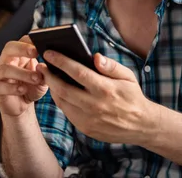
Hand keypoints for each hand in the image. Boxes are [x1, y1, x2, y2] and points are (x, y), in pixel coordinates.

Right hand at [0, 36, 47, 117]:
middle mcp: (6, 62)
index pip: (21, 41)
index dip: (29, 40)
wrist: (22, 107)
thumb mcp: (42, 79)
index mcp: (18, 55)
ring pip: (5, 68)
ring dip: (22, 73)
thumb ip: (46, 71)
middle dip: (21, 48)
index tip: (40, 42)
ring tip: (36, 78)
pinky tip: (24, 89)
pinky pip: (1, 85)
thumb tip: (51, 62)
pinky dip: (13, 87)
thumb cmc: (32, 88)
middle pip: (9, 48)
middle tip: (35, 52)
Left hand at [37, 51, 152, 144]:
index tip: (49, 53)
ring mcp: (89, 119)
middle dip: (49, 75)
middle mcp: (95, 105)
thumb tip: (95, 56)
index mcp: (106, 89)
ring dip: (52, 88)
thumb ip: (111, 66)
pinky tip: (58, 91)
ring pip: (63, 102)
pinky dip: (60, 100)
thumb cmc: (132, 96)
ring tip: (47, 76)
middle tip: (41, 65)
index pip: (78, 72)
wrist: (141, 125)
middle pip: (64, 89)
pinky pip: (67, 112)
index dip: (61, 62)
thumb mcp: (128, 76)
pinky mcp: (86, 129)